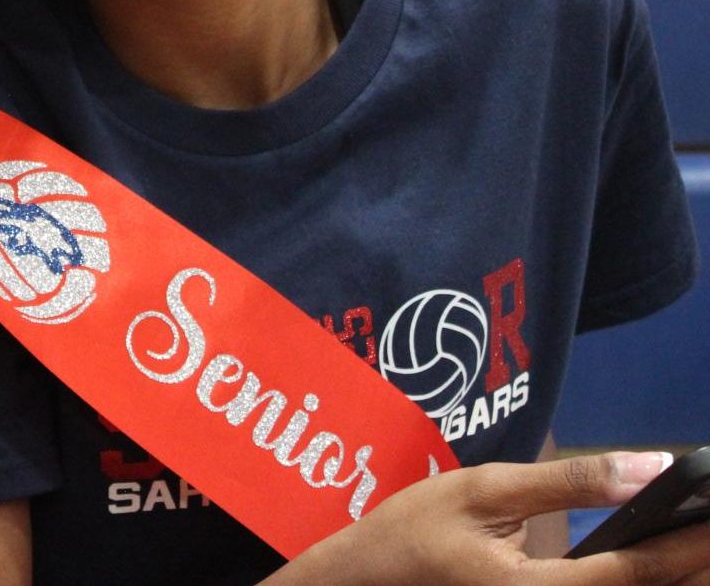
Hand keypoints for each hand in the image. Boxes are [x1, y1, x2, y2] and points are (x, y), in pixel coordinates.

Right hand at [283, 451, 709, 584]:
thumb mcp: (484, 489)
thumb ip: (568, 482)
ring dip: (674, 577)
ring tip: (700, 545)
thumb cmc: (416, 530)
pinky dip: (640, 583)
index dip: (692, 547)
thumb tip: (650, 468)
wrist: (365, 581)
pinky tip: (661, 567)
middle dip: (693, 567)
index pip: (637, 572)